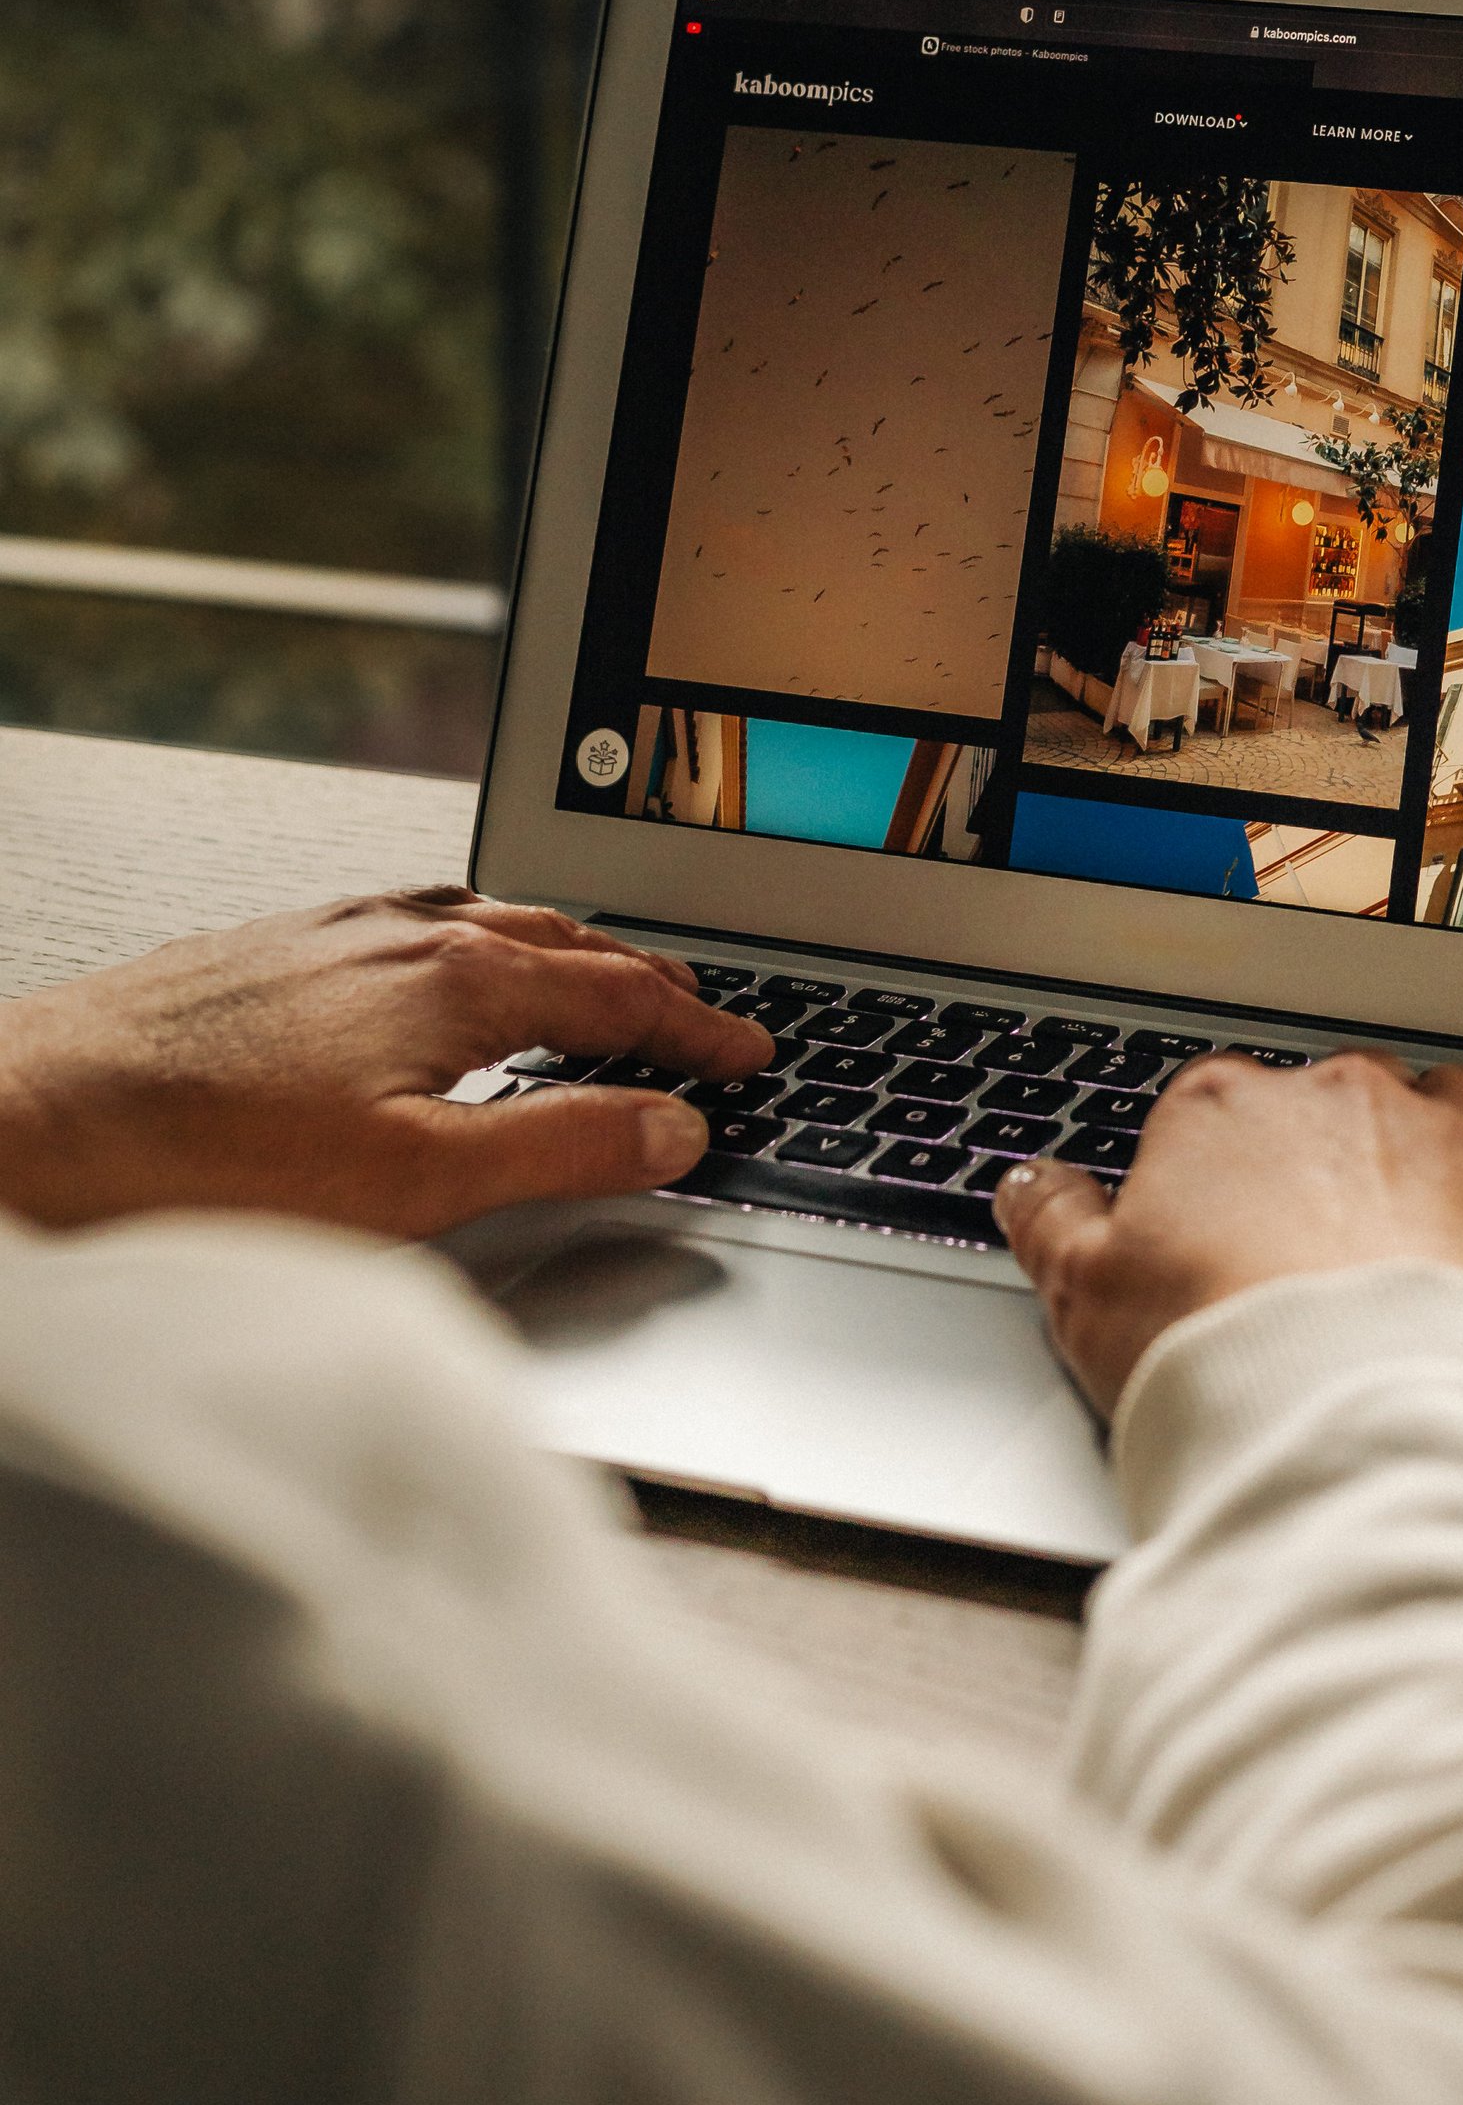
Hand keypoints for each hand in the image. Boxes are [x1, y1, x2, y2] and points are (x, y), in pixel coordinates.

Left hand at [0, 888, 774, 1236]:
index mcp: (460, 981)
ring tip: (603, 978)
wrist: (35, 1118)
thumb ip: (561, 1149)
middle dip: (649, 979)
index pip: (621, 995)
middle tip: (704, 1013)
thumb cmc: (203, 1161)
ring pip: (493, 922)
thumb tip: (671, 1127)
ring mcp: (339, 930)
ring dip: (569, 951)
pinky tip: (450, 964)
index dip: (699, 1026)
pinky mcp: (280, 945)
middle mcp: (407, 934)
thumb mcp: (416, 1184)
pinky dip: (480, 941)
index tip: (750, 1052)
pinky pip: (420, 920)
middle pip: (568, 943)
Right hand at [997, 1049, 1462, 1414]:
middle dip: (1345, 1146)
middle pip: (1347, 1098)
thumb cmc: (1212, 1354)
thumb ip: (1053, 1226)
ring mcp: (1458, 1149)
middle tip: (1333, 1226)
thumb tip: (1025, 1181)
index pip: (1219, 1108)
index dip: (1224, 1165)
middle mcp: (1347, 1105)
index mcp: (1226, 1113)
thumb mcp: (1081, 1298)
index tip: (1223, 1212)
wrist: (1343, 1409)